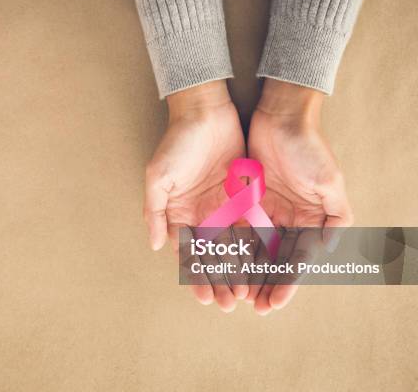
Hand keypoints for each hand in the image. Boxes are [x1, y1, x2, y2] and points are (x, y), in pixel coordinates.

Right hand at [144, 80, 246, 310]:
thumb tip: (154, 246)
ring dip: (239, 271)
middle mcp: (202, 216)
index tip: (203, 297)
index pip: (188, 252)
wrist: (205, 112)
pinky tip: (262, 266)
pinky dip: (256, 247)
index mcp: (180, 214)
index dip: (195, 276)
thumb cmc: (177, 143)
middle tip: (228, 304)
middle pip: (212, 255)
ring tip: (246, 294)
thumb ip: (155, 212)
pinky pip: (252, 227)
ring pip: (234, 247)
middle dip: (219, 281)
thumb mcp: (158, 177)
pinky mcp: (245, 198)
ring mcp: (224, 208)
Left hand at [247, 79, 353, 314]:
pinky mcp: (244, 201)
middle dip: (263, 284)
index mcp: (309, 220)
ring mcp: (265, 211)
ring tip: (233, 294)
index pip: (296, 260)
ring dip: (244, 272)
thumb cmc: (308, 147)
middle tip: (251, 307)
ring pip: (252, 250)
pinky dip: (229, 248)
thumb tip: (328, 249)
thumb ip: (336, 217)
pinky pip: (235, 229)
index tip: (273, 304)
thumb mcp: (330, 182)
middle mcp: (287, 220)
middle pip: (273, 260)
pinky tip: (220, 265)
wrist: (280, 116)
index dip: (286, 283)